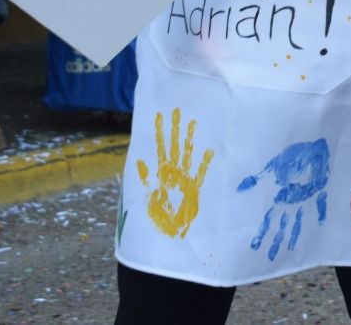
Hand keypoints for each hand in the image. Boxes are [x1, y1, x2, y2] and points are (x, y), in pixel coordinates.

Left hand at [135, 106, 214, 237]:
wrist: (170, 239)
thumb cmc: (156, 221)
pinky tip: (211, 150)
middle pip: (174, 146)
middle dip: (175, 129)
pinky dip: (206, 162)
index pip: (159, 148)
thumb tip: (139, 160)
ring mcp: (185, 179)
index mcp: (159, 174)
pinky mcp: (196, 190)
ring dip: (190, 140)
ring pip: (188, 154)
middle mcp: (172, 173)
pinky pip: (202, 172)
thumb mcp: (145, 199)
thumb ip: (144, 179)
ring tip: (193, 121)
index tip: (159, 114)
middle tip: (177, 110)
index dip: (159, 132)